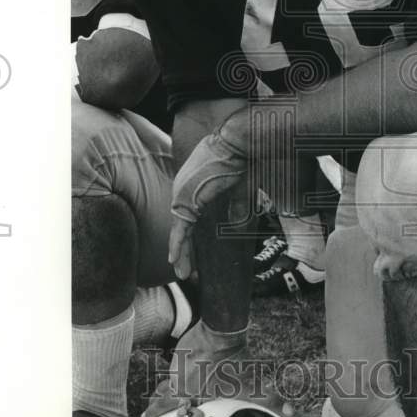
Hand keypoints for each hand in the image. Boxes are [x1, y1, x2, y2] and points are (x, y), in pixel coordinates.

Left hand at [168, 120, 248, 278]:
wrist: (236, 143)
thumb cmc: (240, 159)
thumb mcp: (240, 189)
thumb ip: (237, 207)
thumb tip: (238, 224)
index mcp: (193, 187)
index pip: (188, 218)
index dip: (190, 239)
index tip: (192, 256)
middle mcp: (183, 191)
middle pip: (182, 227)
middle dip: (184, 251)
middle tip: (185, 271)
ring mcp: (182, 195)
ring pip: (179, 231)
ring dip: (181, 254)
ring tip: (182, 273)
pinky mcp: (185, 200)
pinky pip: (180, 230)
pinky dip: (179, 247)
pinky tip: (176, 261)